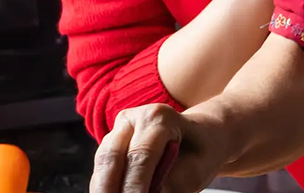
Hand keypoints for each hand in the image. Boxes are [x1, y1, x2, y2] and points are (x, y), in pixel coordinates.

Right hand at [90, 105, 229, 192]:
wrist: (201, 136)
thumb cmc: (201, 151)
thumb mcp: (196, 170)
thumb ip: (171, 184)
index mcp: (158, 117)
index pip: (140, 156)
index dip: (134, 187)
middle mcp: (133, 118)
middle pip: (110, 157)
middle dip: (110, 189)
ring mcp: (118, 130)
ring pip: (101, 165)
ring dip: (106, 189)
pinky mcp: (110, 144)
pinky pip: (102, 171)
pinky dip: (108, 188)